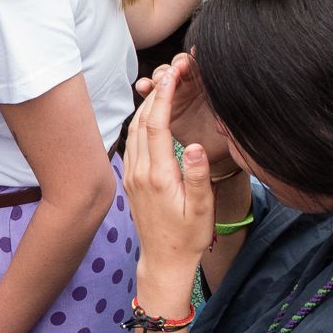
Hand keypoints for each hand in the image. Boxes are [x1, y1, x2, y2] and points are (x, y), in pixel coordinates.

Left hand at [121, 59, 214, 272]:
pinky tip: (151, 115)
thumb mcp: (200, 210)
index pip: (157, 126)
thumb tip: (193, 145)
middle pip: (142, 122)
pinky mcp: (131, 180)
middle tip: (171, 71)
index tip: (173, 75)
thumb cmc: (187, 237)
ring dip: (147, 105)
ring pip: (134, 130)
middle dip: (155, 93)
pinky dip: (141, 122)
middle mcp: (140, 172)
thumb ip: (197, 177)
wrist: (163, 261)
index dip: (164, 97)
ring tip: (164, 86)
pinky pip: (132, 142)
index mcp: (158, 176)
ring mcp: (132, 175)